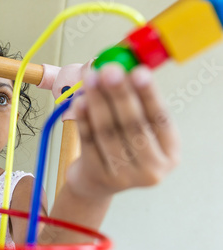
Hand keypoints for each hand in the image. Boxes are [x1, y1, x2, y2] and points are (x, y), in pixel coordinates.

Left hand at [66, 63, 179, 199]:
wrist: (96, 183)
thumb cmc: (121, 147)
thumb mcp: (138, 130)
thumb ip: (135, 102)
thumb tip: (122, 66)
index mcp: (169, 153)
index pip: (160, 118)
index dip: (149, 94)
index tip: (137, 71)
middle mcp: (152, 169)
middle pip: (133, 125)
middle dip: (119, 93)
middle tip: (109, 70)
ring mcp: (125, 177)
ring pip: (109, 132)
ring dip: (98, 101)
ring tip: (91, 79)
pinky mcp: (99, 175)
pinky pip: (89, 141)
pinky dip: (83, 119)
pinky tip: (80, 101)